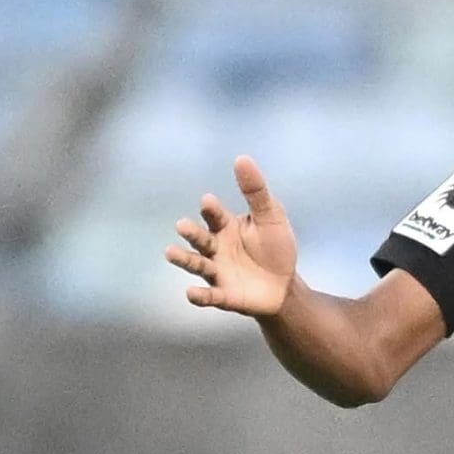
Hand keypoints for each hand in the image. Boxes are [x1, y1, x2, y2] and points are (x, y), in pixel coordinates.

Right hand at [165, 155, 297, 315]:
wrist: (284, 285)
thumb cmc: (275, 247)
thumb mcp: (271, 217)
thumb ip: (256, 192)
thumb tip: (242, 158)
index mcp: (226, 228)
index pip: (215, 216)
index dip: (211, 209)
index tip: (208, 201)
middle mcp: (215, 249)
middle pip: (200, 239)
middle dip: (191, 233)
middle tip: (182, 226)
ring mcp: (217, 272)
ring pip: (197, 265)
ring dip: (184, 259)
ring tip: (170, 252)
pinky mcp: (224, 295)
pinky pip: (209, 296)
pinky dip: (199, 295)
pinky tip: (190, 292)